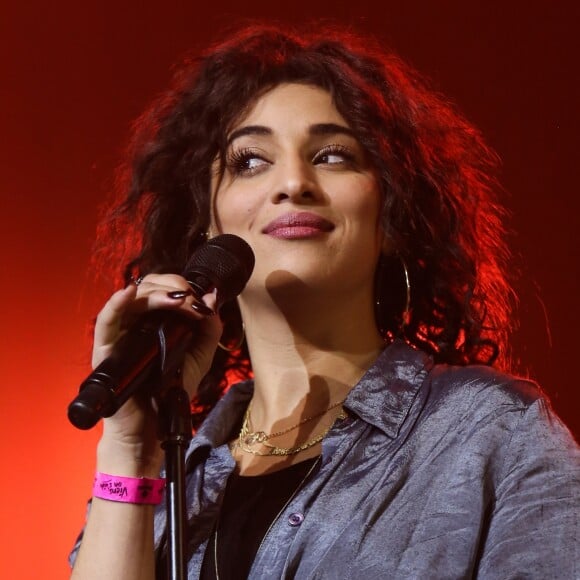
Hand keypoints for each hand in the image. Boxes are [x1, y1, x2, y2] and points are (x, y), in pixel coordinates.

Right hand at [93, 274, 222, 475]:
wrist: (153, 428)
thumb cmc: (171, 391)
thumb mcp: (199, 356)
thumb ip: (208, 329)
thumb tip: (211, 297)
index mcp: (155, 321)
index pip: (163, 290)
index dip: (182, 287)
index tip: (203, 299)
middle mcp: (135, 323)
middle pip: (147, 289)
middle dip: (172, 287)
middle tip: (190, 298)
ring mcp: (119, 336)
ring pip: (130, 300)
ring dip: (155, 294)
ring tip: (177, 299)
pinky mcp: (106, 352)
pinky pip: (105, 323)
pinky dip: (115, 304)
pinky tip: (128, 292)